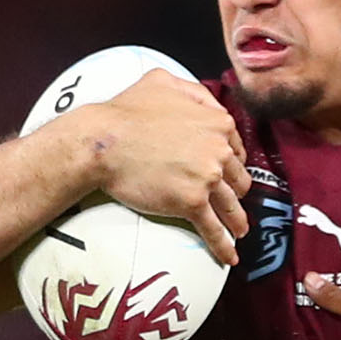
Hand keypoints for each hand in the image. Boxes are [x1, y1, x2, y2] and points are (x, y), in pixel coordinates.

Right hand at [88, 69, 249, 263]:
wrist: (102, 141)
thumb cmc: (126, 111)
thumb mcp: (163, 82)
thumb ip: (192, 90)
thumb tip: (208, 100)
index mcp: (218, 122)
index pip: (236, 148)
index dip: (232, 162)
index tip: (228, 174)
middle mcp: (219, 150)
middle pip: (238, 178)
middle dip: (236, 191)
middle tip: (232, 203)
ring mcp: (207, 178)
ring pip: (231, 205)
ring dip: (237, 221)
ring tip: (238, 231)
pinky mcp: (191, 202)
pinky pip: (213, 228)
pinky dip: (223, 246)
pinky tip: (229, 257)